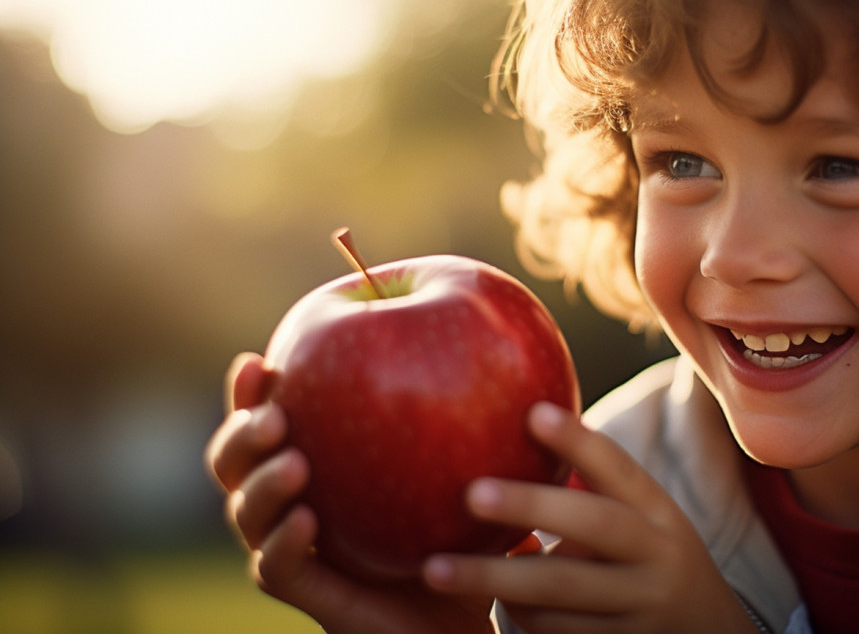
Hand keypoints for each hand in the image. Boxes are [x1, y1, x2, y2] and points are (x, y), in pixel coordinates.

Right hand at [204, 352, 493, 633]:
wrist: (462, 616)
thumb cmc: (464, 532)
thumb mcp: (468, 469)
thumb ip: (471, 419)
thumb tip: (516, 358)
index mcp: (319, 460)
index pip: (266, 417)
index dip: (250, 391)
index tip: (260, 358)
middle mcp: (292, 501)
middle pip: (233, 463)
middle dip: (243, 433)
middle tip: (276, 414)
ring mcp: (295, 550)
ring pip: (245, 514)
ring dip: (261, 486)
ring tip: (295, 462)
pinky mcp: (311, 595)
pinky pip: (276, 569)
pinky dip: (283, 543)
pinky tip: (308, 520)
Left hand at [422, 402, 752, 633]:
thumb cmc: (650, 557)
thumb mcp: (640, 519)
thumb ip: (594, 486)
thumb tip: (521, 423)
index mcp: (659, 513)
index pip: (620, 468)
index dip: (578, 441)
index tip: (532, 413)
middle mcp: (658, 557)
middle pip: (594, 525)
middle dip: (531, 506)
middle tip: (472, 494)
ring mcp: (641, 607)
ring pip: (565, 590)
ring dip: (499, 579)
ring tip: (439, 567)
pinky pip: (561, 631)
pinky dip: (522, 615)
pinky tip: (490, 600)